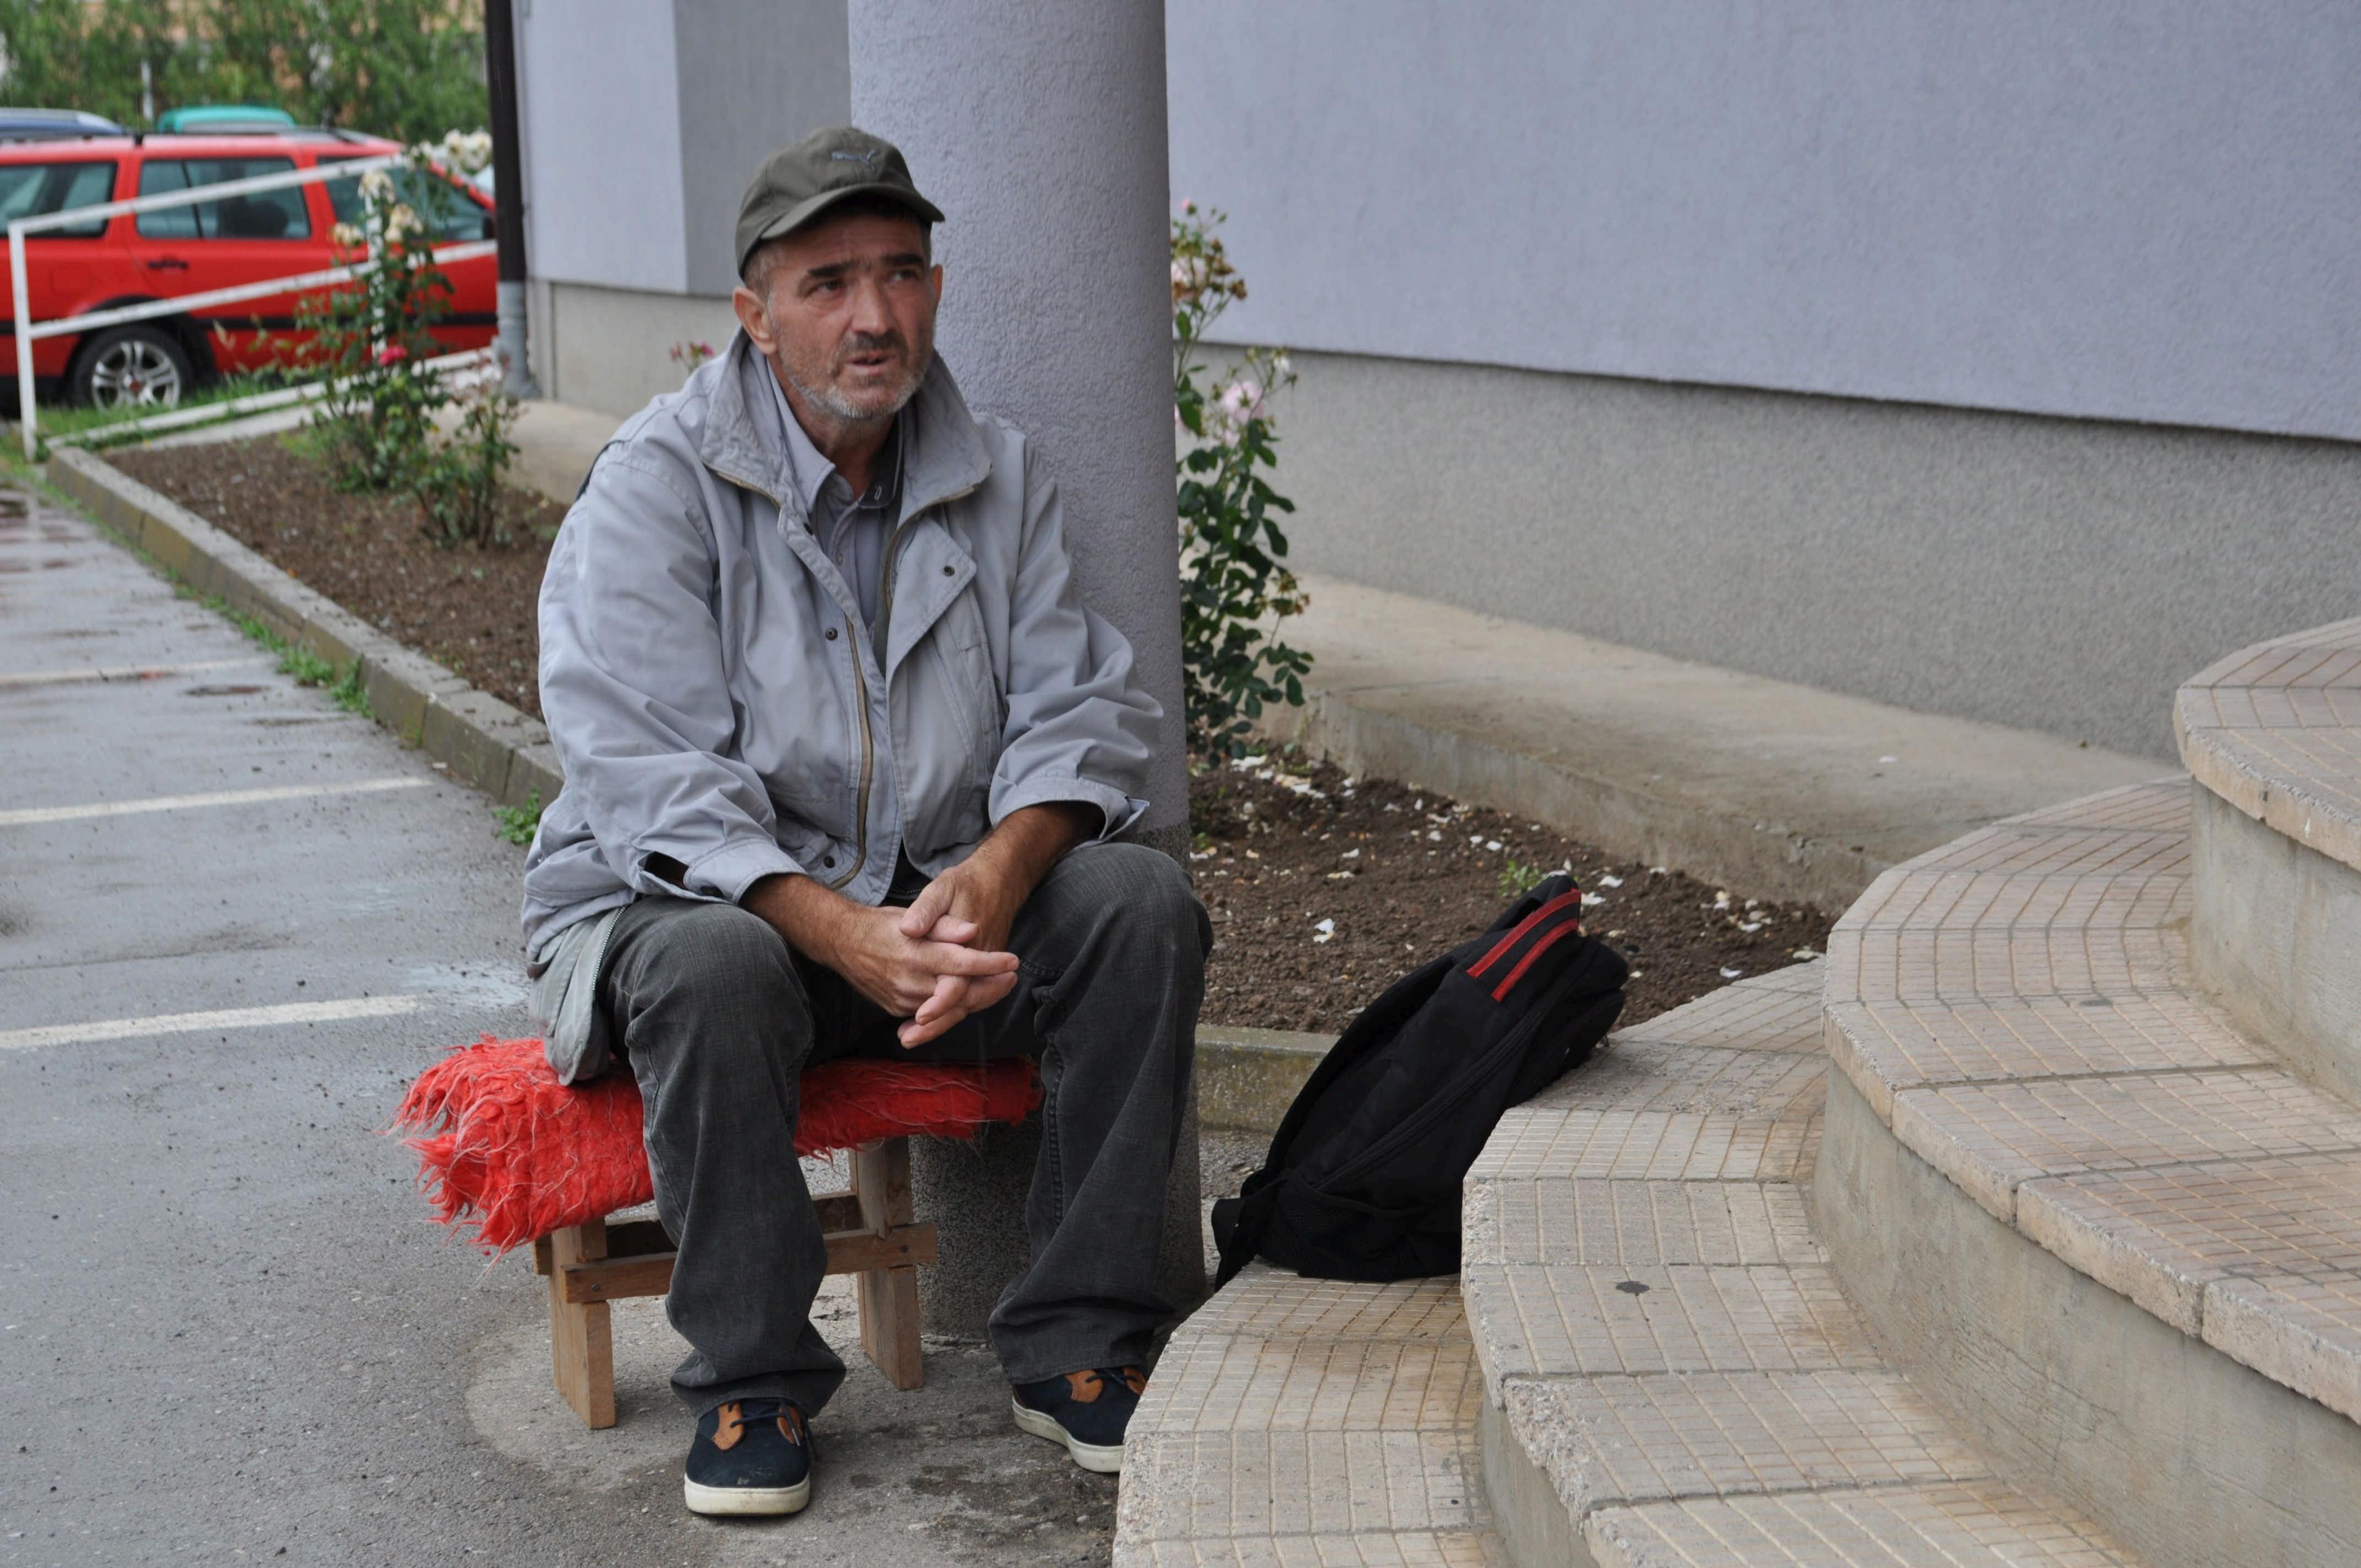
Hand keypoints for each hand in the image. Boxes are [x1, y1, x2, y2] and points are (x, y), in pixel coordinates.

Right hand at [741, 872, 1018, 1047]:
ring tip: (1000, 986)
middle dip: (991, 987)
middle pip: (960, 993)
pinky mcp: (897, 1009)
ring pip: (948, 1007)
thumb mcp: (912, 914)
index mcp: (915, 954)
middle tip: (1012, 978)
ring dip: (977, 998)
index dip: (989, 963)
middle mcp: (909, 981)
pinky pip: (932, 1013)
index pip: (961, 962)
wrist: (843, 943)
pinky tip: (973, 996)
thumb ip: (944, 925)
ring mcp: (902, 1000)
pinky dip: (954, 1006)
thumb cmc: (882, 925)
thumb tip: (973, 930)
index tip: (1013, 960)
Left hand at [893, 802, 1098, 1045]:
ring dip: (940, 1022)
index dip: (939, 1003)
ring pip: (964, 1005)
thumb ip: (927, 911)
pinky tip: (925, 1019)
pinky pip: (968, 997)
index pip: (956, 984)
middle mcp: (978, 962)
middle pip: (960, 1004)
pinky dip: (948, 1011)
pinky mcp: (981, 970)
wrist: (1001, 880)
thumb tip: (909, 928)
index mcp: (968, 946)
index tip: (920, 1017)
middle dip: (935, 1025)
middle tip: (906, 1038)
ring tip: (909, 1036)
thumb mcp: (944, 888)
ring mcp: (983, 968)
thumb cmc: (968, 884)